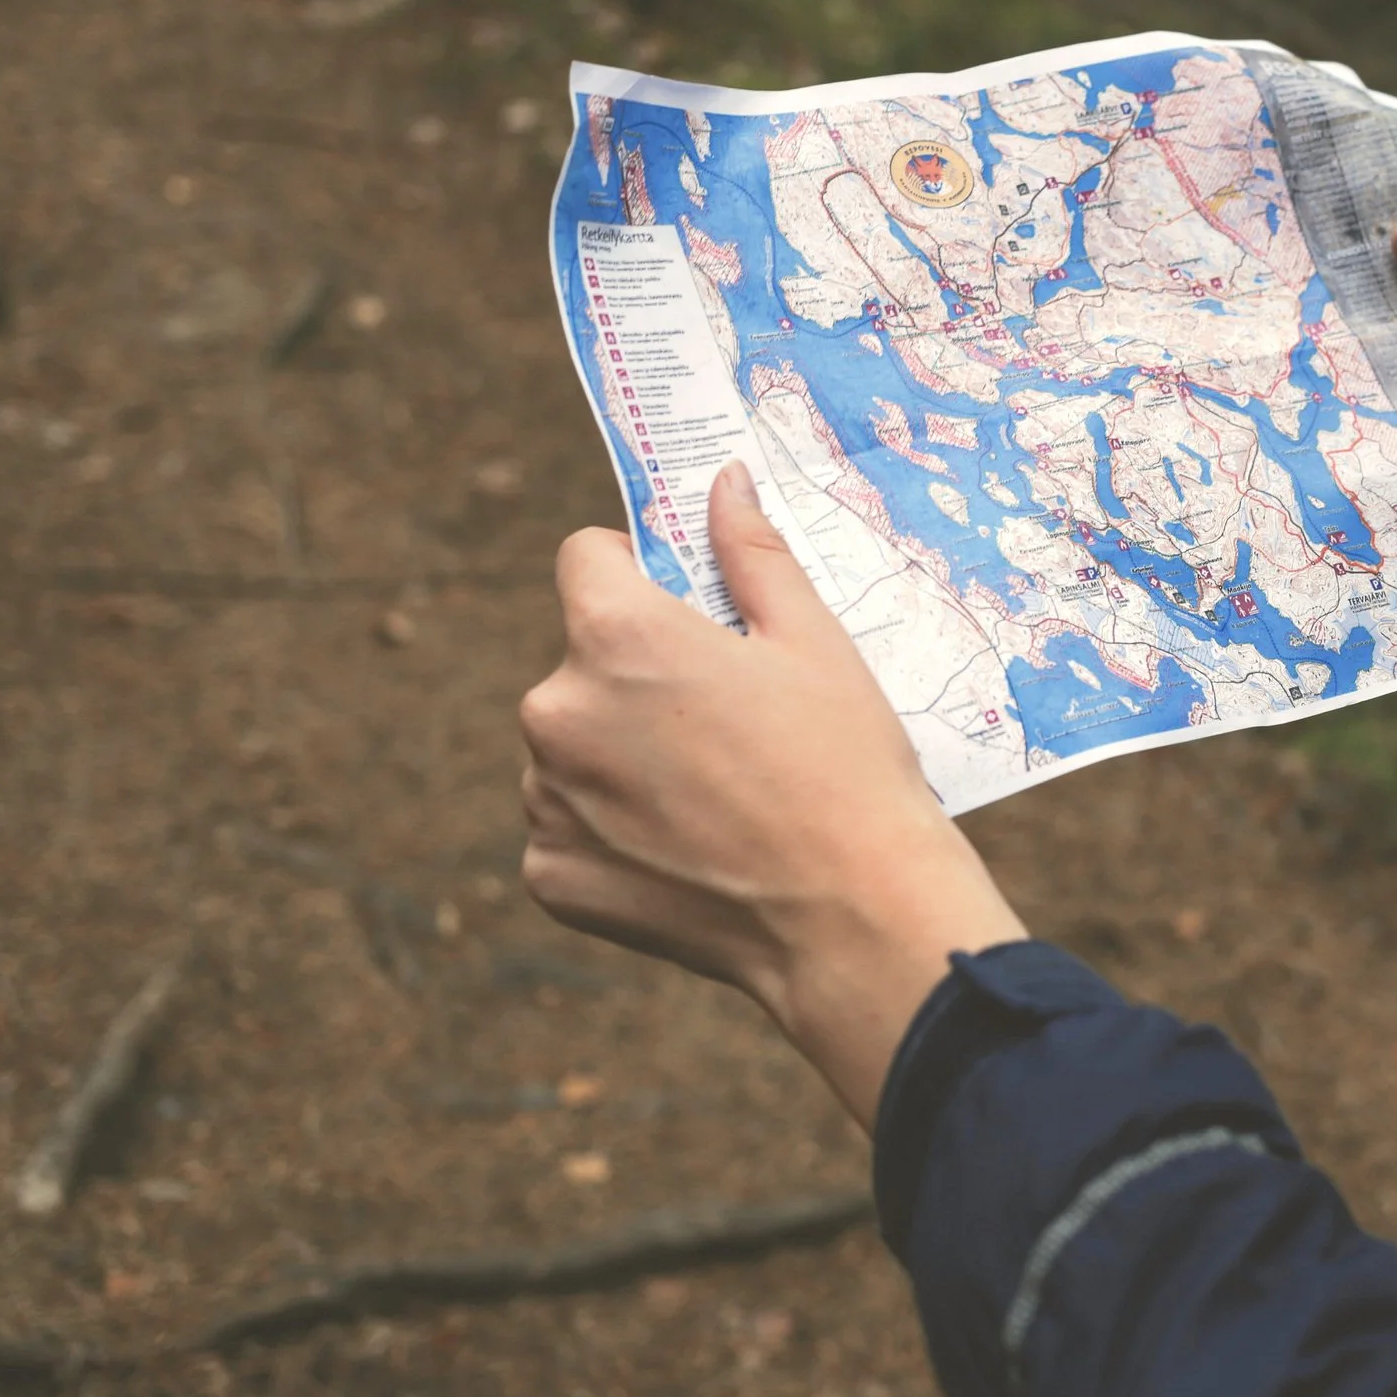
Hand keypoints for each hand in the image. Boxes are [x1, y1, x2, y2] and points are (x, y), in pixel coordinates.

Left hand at [517, 461, 1026, 1127]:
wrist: (851, 917)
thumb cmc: (845, 766)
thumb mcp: (813, 641)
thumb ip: (751, 552)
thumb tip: (722, 479)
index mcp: (617, 636)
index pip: (584, 559)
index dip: (637, 572)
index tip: (688, 608)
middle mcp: (557, 710)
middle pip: (581, 661)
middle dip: (638, 677)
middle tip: (728, 721)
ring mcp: (546, 800)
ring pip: (571, 747)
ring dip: (620, 756)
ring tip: (715, 795)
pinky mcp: (550, 876)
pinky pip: (568, 828)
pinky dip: (614, 833)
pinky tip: (690, 849)